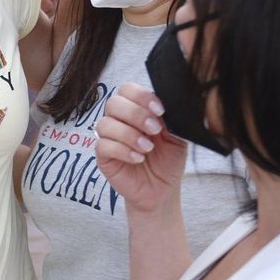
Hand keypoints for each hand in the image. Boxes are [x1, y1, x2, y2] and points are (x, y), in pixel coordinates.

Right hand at [95, 84, 187, 215]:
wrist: (162, 189)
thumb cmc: (168, 160)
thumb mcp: (176, 137)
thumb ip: (170, 119)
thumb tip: (165, 104)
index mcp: (136, 109)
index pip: (127, 90)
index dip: (141, 96)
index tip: (159, 110)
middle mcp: (119, 120)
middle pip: (113, 103)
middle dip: (135, 114)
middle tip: (154, 130)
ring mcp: (108, 137)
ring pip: (105, 123)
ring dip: (129, 134)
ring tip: (147, 148)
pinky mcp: (103, 156)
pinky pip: (103, 145)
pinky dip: (122, 150)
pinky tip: (138, 158)